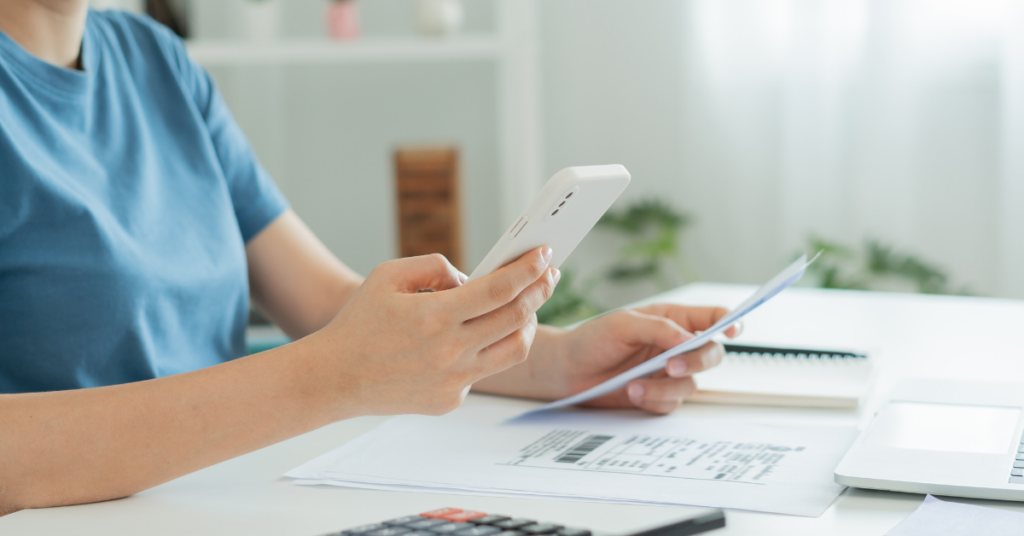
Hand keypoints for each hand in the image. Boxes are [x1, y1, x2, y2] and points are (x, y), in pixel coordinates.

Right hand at [304, 249, 558, 418]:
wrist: (334, 378)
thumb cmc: (360, 322)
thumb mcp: (388, 275)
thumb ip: (435, 266)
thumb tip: (471, 278)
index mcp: (434, 316)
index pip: (500, 290)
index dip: (528, 270)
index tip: (545, 255)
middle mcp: (449, 352)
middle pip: (517, 318)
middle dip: (540, 291)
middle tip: (548, 275)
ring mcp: (453, 382)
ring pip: (514, 350)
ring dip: (527, 323)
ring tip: (526, 306)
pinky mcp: (450, 401)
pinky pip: (483, 371)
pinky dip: (487, 349)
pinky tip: (477, 337)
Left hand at [477, 304, 740, 413]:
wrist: (567, 370)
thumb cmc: (592, 339)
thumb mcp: (624, 324)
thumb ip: (659, 328)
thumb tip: (688, 339)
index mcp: (673, 319)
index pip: (712, 319)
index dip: (729, 323)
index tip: (733, 330)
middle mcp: (675, 346)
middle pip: (711, 355)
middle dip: (696, 361)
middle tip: (670, 365)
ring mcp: (668, 373)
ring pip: (691, 384)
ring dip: (666, 386)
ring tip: (635, 385)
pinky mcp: (658, 396)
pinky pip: (672, 403)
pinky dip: (655, 400)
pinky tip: (633, 393)